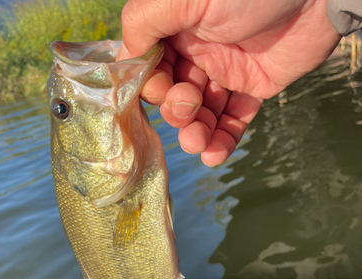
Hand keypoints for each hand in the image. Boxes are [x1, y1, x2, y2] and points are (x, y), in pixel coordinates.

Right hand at [118, 0, 339, 165]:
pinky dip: (223, 141)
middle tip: (190, 106)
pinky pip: (233, 120)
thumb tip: (126, 57)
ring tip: (198, 143)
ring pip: (202, 115)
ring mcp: (226, 73)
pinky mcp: (253, 89)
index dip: (152, 87)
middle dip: (177, 111)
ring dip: (196, 134)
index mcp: (177, 28)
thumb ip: (145, 21)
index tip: (163, 89)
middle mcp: (198, 52)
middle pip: (174, 97)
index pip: (150, 69)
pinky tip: (214, 156)